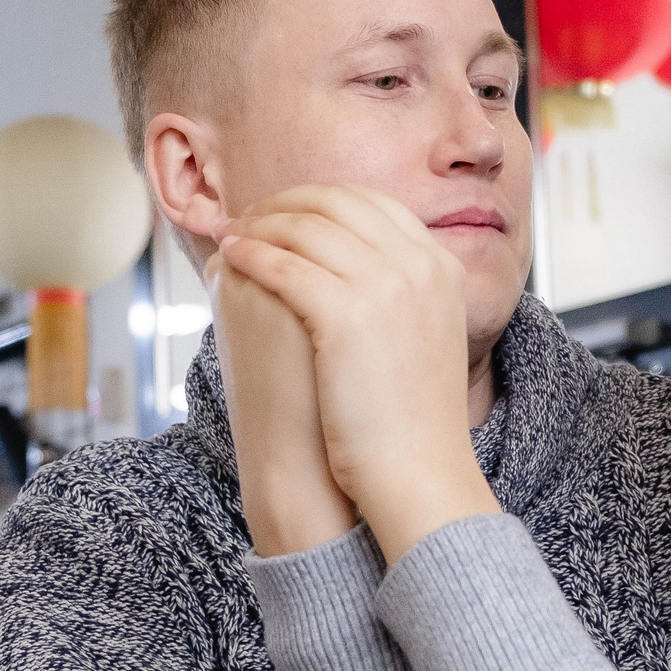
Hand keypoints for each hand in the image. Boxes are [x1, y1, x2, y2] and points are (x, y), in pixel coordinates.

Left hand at [217, 185, 499, 562]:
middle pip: (338, 203)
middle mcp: (419, 265)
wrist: (419, 470)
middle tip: (250, 215)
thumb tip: (355, 269)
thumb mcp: (425, 336)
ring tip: (232, 234)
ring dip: (260, 224)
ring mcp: (386, 286)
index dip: (321, 200)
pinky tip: (230, 257)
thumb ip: (403, 292)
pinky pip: (284, 264)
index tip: (287, 212)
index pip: (373, 203)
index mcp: (440, 266)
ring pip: (306, 228)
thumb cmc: (412, 419)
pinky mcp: (346, 314)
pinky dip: (252, 254)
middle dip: (284, 203)